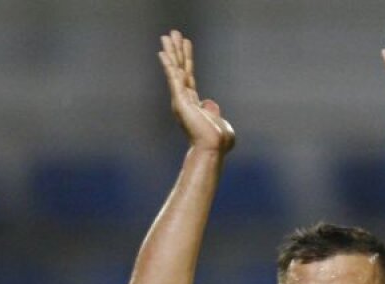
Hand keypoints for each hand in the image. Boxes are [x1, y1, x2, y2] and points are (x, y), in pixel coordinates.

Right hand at [159, 30, 235, 155]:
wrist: (213, 147)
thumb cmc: (218, 141)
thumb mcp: (221, 124)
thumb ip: (215, 114)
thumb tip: (210, 106)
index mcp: (193, 103)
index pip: (188, 76)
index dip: (187, 59)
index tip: (186, 43)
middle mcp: (185, 99)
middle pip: (179, 69)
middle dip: (176, 50)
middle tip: (172, 34)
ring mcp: (181, 99)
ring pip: (175, 70)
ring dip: (171, 52)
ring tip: (167, 35)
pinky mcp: (180, 100)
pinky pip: (173, 78)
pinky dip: (168, 64)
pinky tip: (163, 52)